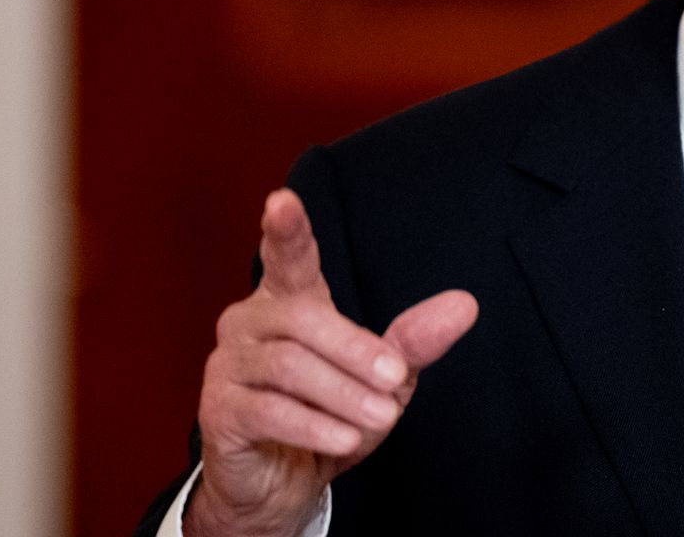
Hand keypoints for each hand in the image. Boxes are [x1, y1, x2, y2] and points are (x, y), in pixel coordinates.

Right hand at [185, 189, 478, 536]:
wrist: (283, 482)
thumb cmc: (331, 413)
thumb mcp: (383, 377)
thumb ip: (415, 341)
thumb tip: (465, 305)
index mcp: (290, 300)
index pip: (288, 257)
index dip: (286, 229)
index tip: (281, 200)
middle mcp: (250, 321)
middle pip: (303, 319)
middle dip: (355, 350)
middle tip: (396, 379)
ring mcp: (228, 365)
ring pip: (288, 367)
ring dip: (342, 394)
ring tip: (379, 418)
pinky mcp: (218, 410)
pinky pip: (268, 411)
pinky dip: (314, 427)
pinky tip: (345, 440)